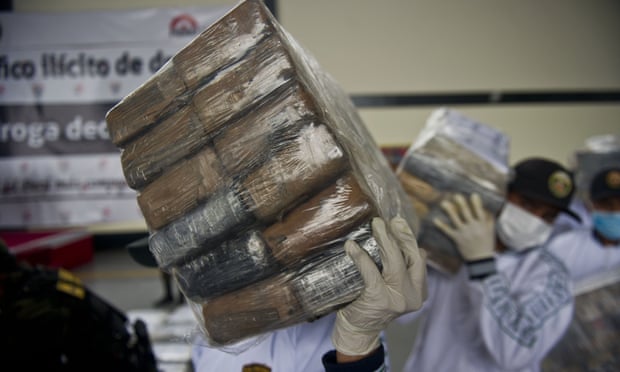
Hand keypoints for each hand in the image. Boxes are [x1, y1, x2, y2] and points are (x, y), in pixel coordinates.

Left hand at [332, 216, 426, 358]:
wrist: (358, 332)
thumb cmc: (372, 304)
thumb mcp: (393, 288)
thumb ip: (402, 271)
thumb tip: (412, 245)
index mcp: (419, 291)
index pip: (419, 259)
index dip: (409, 239)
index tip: (399, 223)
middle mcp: (413, 295)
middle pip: (410, 258)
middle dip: (399, 235)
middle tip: (387, 220)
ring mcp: (398, 299)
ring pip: (394, 262)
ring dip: (384, 240)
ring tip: (375, 225)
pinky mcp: (379, 299)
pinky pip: (371, 272)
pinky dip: (361, 257)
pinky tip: (351, 246)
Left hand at [434, 193, 494, 261]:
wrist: (480, 259)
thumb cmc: (486, 243)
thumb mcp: (490, 231)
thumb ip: (488, 219)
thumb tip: (486, 208)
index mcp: (482, 225)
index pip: (479, 212)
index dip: (476, 204)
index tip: (473, 195)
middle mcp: (473, 227)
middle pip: (466, 214)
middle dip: (461, 204)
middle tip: (456, 195)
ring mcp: (464, 233)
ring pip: (456, 220)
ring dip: (450, 211)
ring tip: (444, 203)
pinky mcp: (457, 239)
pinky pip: (448, 231)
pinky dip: (441, 226)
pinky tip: (435, 220)